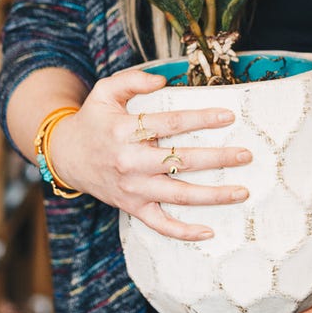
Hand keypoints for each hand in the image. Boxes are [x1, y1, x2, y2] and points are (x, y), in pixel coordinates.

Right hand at [48, 65, 252, 240]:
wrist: (66, 156)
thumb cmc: (94, 119)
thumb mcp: (105, 90)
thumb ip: (133, 80)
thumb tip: (164, 80)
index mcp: (125, 130)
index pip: (170, 123)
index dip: (201, 119)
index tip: (228, 115)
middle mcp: (131, 161)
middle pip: (181, 161)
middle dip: (217, 158)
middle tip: (245, 154)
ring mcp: (133, 188)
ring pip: (178, 195)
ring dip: (212, 195)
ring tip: (241, 191)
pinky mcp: (132, 207)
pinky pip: (159, 224)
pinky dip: (183, 233)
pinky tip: (209, 231)